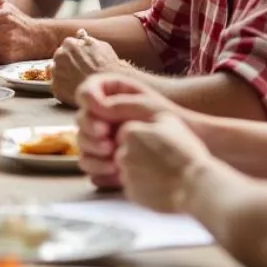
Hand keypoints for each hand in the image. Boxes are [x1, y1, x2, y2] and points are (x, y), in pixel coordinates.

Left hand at [52, 30, 122, 106]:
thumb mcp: (103, 47)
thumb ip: (88, 39)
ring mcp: (55, 71)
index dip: (76, 54)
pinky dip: (64, 88)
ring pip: (56, 71)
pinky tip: (77, 89)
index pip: (68, 46)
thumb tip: (80, 33)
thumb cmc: (108, 68)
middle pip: (60, 58)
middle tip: (82, 71)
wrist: (108, 90)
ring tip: (79, 81)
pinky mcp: (55, 87)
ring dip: (65, 75)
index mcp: (69, 43)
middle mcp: (59, 55)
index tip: (83, 61)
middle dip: (68, 63)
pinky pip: (57, 86)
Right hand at [76, 74, 176, 189]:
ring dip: (92, 152)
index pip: (85, 93)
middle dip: (91, 132)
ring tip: (112, 159)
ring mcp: (100, 137)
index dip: (89, 106)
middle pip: (80, 120)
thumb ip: (118, 104)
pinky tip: (114, 173)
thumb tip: (94, 107)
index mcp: (109, 93)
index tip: (104, 121)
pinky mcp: (103, 159)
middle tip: (107, 142)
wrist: (185, 147)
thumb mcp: (144, 105)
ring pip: (81, 144)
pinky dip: (98, 169)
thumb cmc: (169, 119)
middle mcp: (100, 114)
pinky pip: (89, 165)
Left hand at [118, 113, 211, 213]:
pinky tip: (161, 187)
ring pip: (129, 171)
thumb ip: (155, 120)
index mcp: (131, 134)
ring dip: (140, 173)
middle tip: (159, 162)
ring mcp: (126, 175)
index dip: (141, 139)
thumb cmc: (185, 152)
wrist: (194, 185)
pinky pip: (134, 188)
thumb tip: (150, 123)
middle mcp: (123, 154)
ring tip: (162, 175)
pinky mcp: (132, 194)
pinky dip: (144, 188)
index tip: (156, 146)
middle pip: (125, 153)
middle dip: (138, 157)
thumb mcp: (174, 124)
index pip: (127, 134)